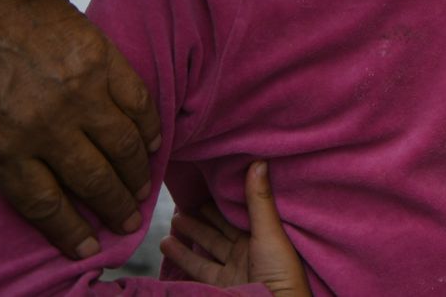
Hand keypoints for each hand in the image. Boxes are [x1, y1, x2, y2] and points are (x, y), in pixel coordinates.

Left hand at [0, 0, 159, 258]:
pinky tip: (152, 140)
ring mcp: (80, 92)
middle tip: (128, 220)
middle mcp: (46, 126)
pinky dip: (149, 125)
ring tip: (143, 186)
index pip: (46, 204)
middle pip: (92, 179)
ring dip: (138, 171)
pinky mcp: (103, 59)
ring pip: (123, 145)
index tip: (88, 245)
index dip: (70, 230)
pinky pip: (138, 101)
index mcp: (3, 147)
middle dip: (114, 206)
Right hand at [158, 162, 310, 295]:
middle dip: (202, 216)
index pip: (240, 213)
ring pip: (206, 248)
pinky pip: (196, 269)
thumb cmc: (279, 272)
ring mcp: (231, 270)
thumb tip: (259, 160)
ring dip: (189, 234)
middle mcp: (247, 252)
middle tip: (183, 201)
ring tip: (173, 219)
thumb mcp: (269, 233)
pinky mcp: (216, 287)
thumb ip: (259, 201)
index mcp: (263, 236)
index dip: (224, 200)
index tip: (207, 182)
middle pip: (219, 230)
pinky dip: (182, 257)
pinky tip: (167, 244)